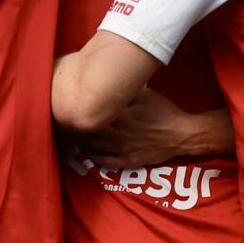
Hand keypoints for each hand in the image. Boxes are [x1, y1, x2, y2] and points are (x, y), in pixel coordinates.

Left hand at [76, 88, 196, 168]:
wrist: (181, 135)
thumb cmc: (164, 112)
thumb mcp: (146, 94)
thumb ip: (127, 90)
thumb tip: (112, 80)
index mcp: (121, 117)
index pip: (93, 114)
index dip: (79, 112)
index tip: (68, 106)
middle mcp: (119, 135)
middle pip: (88, 132)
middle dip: (74, 128)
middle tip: (62, 122)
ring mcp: (122, 150)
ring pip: (93, 147)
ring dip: (79, 142)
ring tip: (68, 136)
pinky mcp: (127, 161)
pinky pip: (104, 162)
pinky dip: (91, 157)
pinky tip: (84, 152)